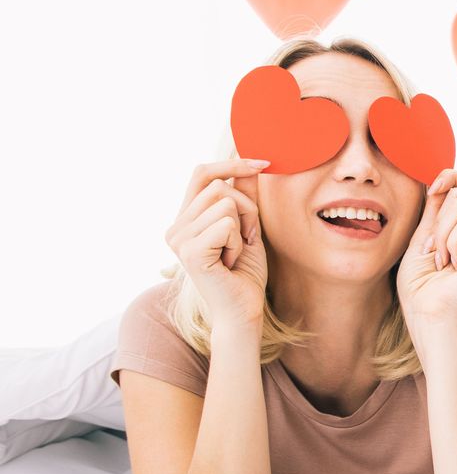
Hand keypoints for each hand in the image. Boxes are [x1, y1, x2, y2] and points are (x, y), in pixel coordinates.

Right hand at [165, 158, 268, 327]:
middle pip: (220, 186)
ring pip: (226, 203)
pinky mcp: (190, 251)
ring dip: (243, 228)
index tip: (263, 163)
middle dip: (246, 210)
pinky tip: (231, 262)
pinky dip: (239, 242)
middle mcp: (175, 227)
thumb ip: (245, 196)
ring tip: (235, 253)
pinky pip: (227, 224)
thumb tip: (251, 165)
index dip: (232, 164)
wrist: (243, 311)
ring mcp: (179, 239)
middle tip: (245, 239)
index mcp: (185, 220)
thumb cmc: (245, 274)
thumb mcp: (248, 227)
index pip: (202, 174)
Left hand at [397, 169, 456, 331]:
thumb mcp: (422, 237)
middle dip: (437, 220)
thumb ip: (434, 211)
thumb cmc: (419, 284)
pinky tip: (452, 265)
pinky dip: (450, 243)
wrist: (425, 310)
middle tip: (434, 251)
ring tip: (442, 260)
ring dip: (441, 234)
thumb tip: (438, 181)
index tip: (432, 187)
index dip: (452, 177)